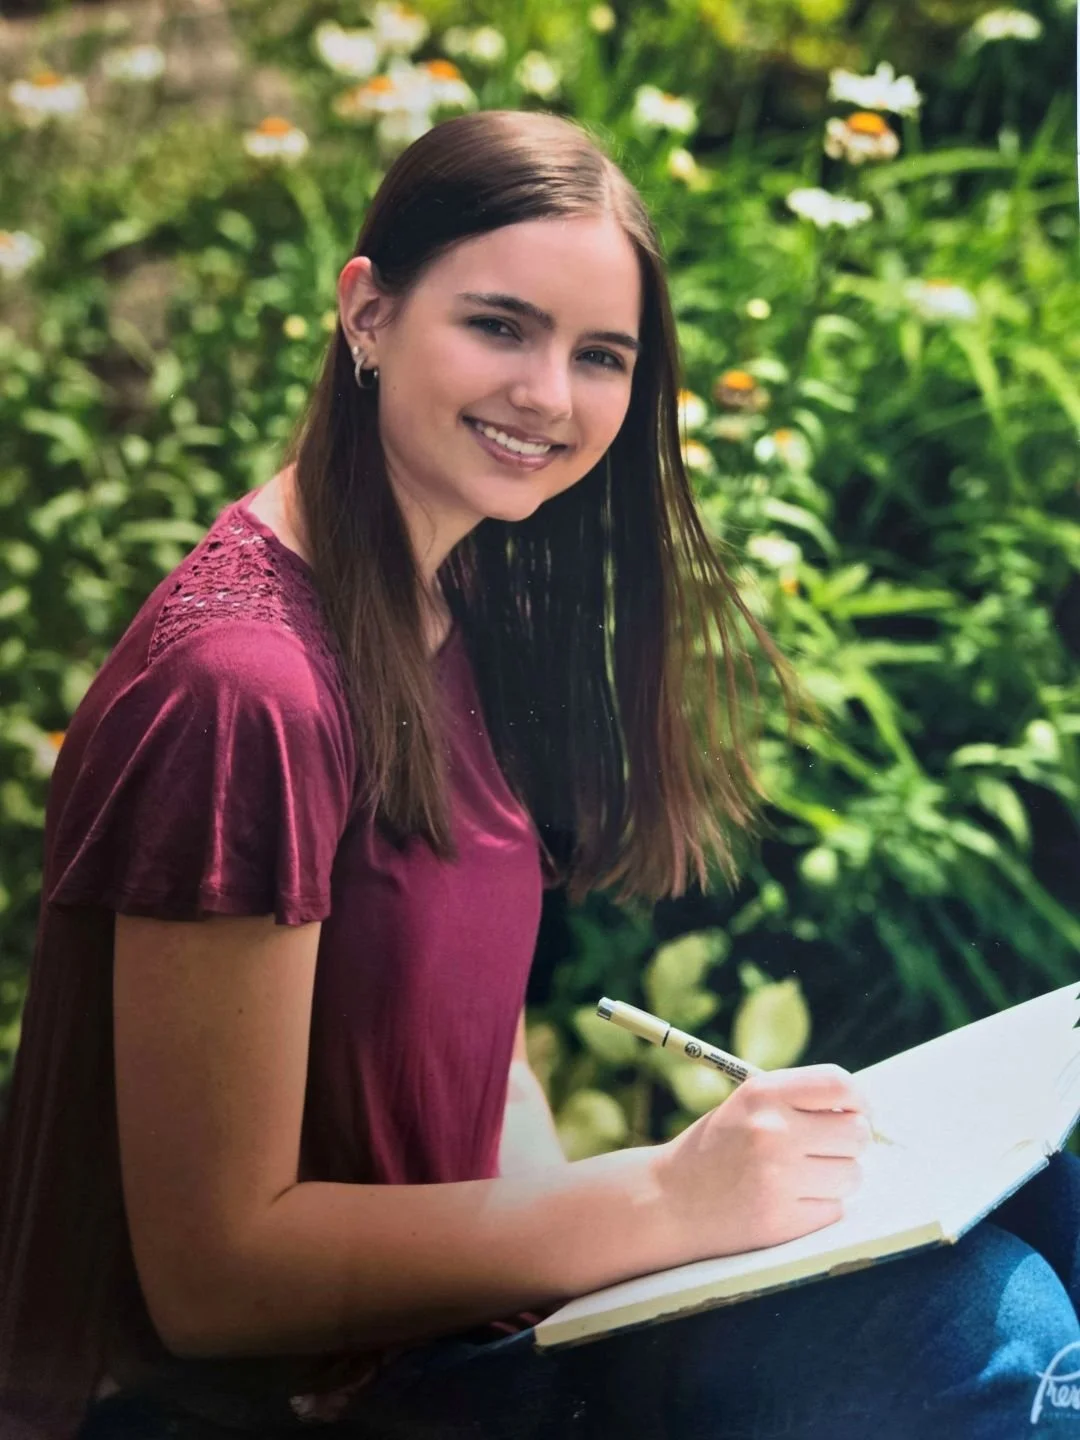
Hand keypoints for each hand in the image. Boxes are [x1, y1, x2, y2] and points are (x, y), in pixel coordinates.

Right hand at [649, 1064, 872, 1266]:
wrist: (669, 1201)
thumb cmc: (718, 1147)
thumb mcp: (748, 1105)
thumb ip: (799, 1100)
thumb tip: (864, 1112)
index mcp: (762, 1094)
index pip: (839, 1084)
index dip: (859, 1099)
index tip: (857, 1112)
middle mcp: (772, 1131)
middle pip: (857, 1132)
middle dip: (850, 1142)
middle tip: (826, 1149)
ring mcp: (777, 1179)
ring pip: (852, 1175)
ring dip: (836, 1178)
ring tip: (799, 1177)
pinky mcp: (782, 1220)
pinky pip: (835, 1210)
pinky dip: (820, 1207)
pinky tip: (788, 1201)